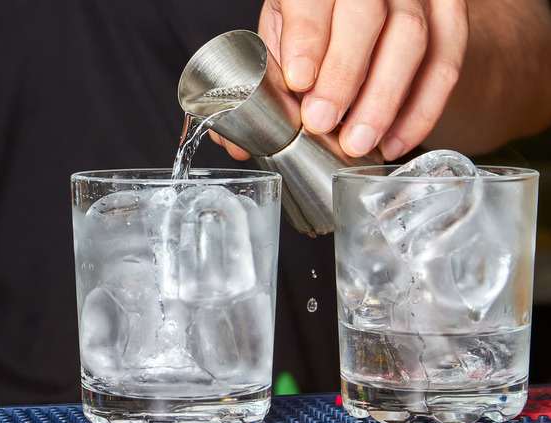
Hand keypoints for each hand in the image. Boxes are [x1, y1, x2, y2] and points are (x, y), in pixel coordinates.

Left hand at [257, 0, 467, 159]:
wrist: (359, 5)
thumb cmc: (313, 20)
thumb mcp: (282, 32)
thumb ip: (265, 76)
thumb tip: (238, 143)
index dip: (308, 37)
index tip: (299, 81)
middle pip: (367, 16)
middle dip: (344, 75)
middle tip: (323, 122)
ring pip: (413, 39)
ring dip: (385, 99)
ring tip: (358, 142)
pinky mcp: (450, 14)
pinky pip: (448, 60)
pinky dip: (423, 108)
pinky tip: (395, 141)